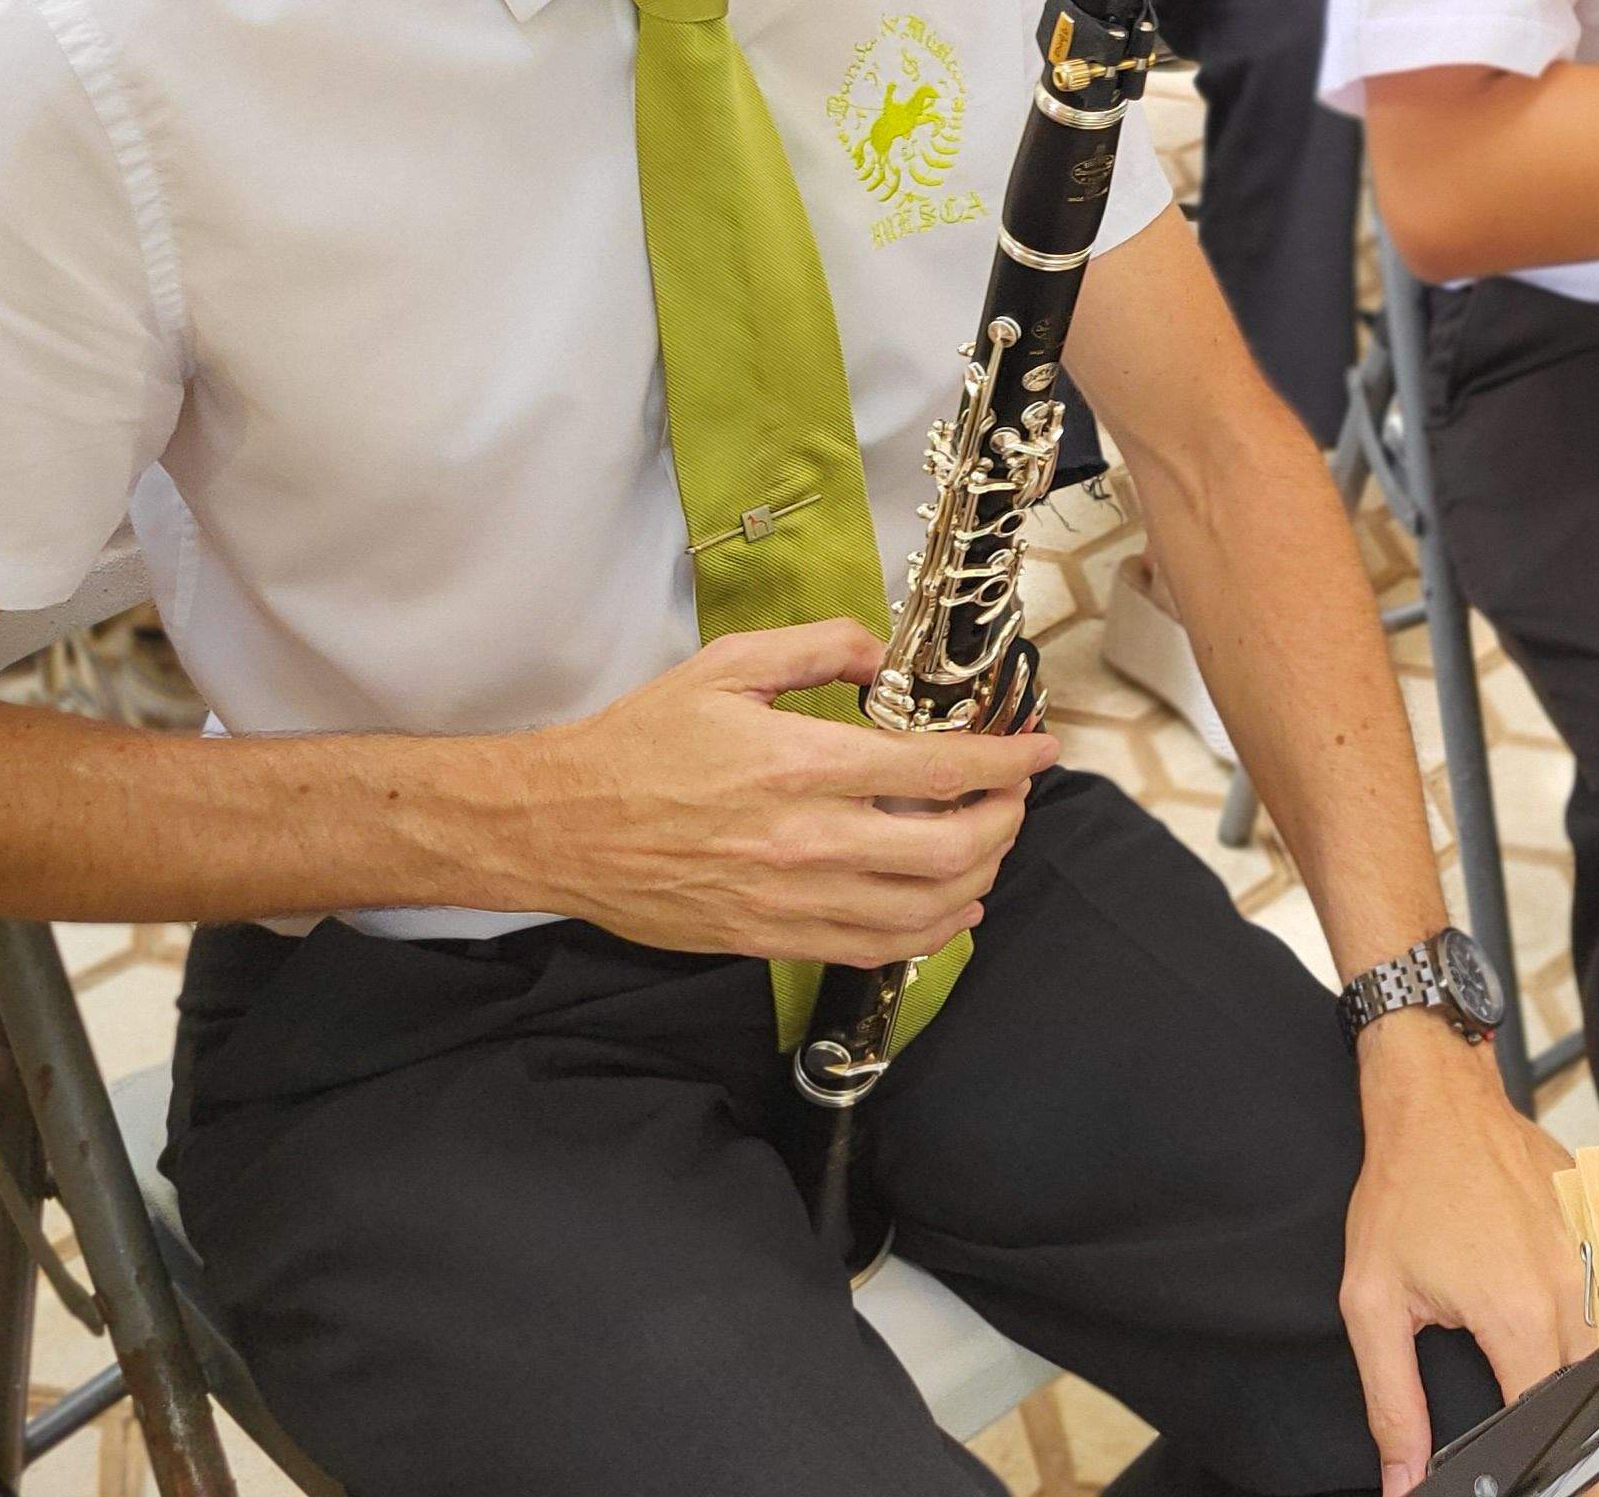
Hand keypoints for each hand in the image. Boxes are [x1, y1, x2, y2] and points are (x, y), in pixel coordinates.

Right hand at [511, 621, 1054, 966]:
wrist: (560, 825)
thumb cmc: (640, 743)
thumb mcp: (727, 666)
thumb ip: (818, 648)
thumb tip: (881, 655)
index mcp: (802, 763)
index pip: (938, 771)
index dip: (1005, 761)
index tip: (1038, 750)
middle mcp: (805, 840)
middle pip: (949, 850)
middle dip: (1004, 823)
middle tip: (1014, 798)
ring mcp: (788, 900)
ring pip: (920, 913)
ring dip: (977, 882)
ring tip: (989, 850)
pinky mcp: (767, 939)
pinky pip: (870, 949)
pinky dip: (925, 934)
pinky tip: (946, 909)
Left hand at [1342, 1021, 1598, 1496]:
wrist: (1437, 1103)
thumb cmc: (1406, 1188)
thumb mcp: (1373, 1303)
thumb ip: (1392, 1403)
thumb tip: (1404, 1477)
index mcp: (1516, 1310)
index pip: (1558, 1422)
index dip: (1566, 1472)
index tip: (1564, 1494)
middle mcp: (1569, 1283)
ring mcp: (1598, 1249)